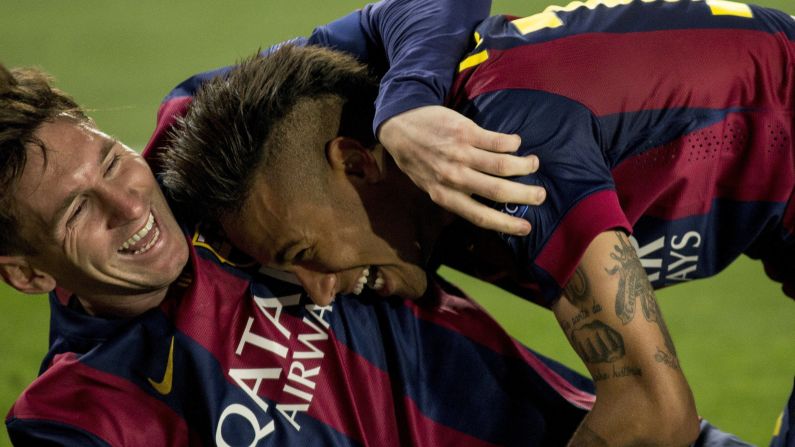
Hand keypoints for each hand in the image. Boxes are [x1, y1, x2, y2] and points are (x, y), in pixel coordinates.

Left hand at [377, 106, 544, 235]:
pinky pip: (498, 140)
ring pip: (503, 164)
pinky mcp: (465, 131)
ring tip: (533, 164)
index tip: (526, 227)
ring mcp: (460, 153)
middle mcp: (454, 177)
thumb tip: (485, 208)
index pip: (479, 216)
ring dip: (525, 165)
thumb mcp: (429, 186)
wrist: (400, 126)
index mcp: (445, 196)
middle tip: (541, 194)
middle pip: (498, 190)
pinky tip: (516, 144)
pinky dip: (513, 143)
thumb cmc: (417, 160)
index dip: (505, 224)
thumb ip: (454, 197)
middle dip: (525, 194)